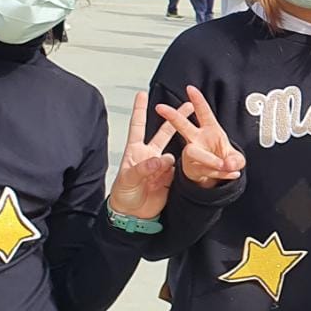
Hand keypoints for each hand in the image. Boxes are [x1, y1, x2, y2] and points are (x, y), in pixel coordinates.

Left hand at [107, 92, 191, 218]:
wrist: (132, 216)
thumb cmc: (123, 196)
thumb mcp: (128, 180)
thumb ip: (144, 168)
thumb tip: (162, 160)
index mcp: (135, 152)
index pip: (137, 126)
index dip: (139, 110)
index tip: (142, 94)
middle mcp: (150, 156)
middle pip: (164, 133)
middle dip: (175, 119)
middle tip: (187, 106)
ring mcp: (161, 167)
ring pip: (174, 152)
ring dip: (180, 150)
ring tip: (181, 154)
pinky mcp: (170, 178)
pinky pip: (179, 169)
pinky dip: (183, 167)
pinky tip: (185, 168)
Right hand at [155, 85, 245, 187]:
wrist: (217, 176)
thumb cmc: (225, 160)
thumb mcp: (237, 160)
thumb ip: (236, 161)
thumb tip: (228, 164)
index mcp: (211, 130)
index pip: (204, 113)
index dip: (198, 101)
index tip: (190, 88)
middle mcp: (198, 139)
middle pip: (183, 126)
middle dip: (172, 116)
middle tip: (161, 108)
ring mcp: (191, 152)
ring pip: (194, 152)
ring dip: (212, 161)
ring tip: (225, 166)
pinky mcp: (189, 166)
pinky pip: (201, 169)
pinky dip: (217, 173)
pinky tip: (227, 173)